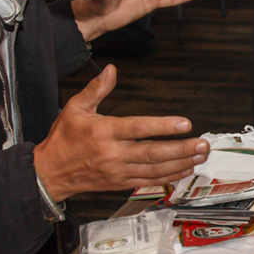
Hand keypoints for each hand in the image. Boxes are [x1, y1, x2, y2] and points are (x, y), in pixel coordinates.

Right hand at [32, 65, 209, 200]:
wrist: (49, 173)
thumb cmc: (63, 139)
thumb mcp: (75, 108)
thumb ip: (96, 89)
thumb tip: (110, 70)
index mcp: (104, 132)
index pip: (138, 128)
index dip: (163, 126)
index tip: (185, 124)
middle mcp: (113, 154)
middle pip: (153, 152)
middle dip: (182, 149)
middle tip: (203, 144)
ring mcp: (118, 171)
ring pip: (155, 169)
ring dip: (181, 162)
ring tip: (201, 155)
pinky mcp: (120, 183)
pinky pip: (150, 181)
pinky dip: (169, 176)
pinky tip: (184, 169)